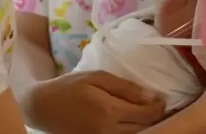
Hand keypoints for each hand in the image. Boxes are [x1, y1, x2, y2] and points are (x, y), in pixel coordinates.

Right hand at [23, 70, 165, 133]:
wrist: (42, 107)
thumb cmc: (69, 87)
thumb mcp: (97, 77)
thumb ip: (125, 87)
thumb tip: (153, 96)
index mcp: (109, 111)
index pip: (146, 114)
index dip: (159, 107)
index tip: (163, 99)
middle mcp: (108, 131)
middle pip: (144, 128)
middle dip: (155, 118)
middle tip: (159, 106)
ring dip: (144, 127)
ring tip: (147, 114)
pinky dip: (131, 132)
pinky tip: (131, 122)